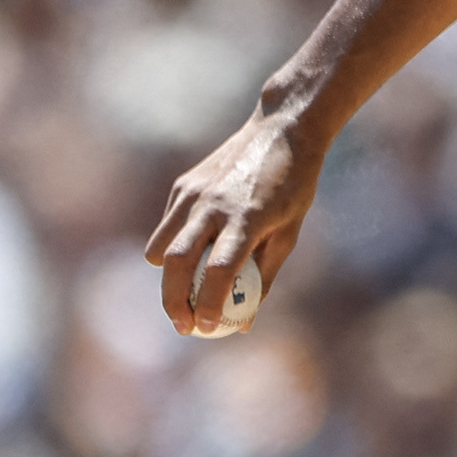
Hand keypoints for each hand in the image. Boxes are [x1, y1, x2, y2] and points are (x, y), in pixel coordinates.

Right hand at [146, 106, 317, 336]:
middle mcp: (214, 204)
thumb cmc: (294, 186)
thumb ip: (265, 276)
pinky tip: (194, 254)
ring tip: (184, 298)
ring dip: (168, 278)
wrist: (281, 129)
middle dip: (174, 301)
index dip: (211, 303)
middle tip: (184, 326)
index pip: (220, 270)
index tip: (209, 328)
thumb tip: (245, 323)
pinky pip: (169, 226)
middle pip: (178, 262)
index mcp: (248, 218)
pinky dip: (174, 248)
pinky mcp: (184, 184)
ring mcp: (193, 192)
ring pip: (162, 245)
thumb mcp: (289, 233)